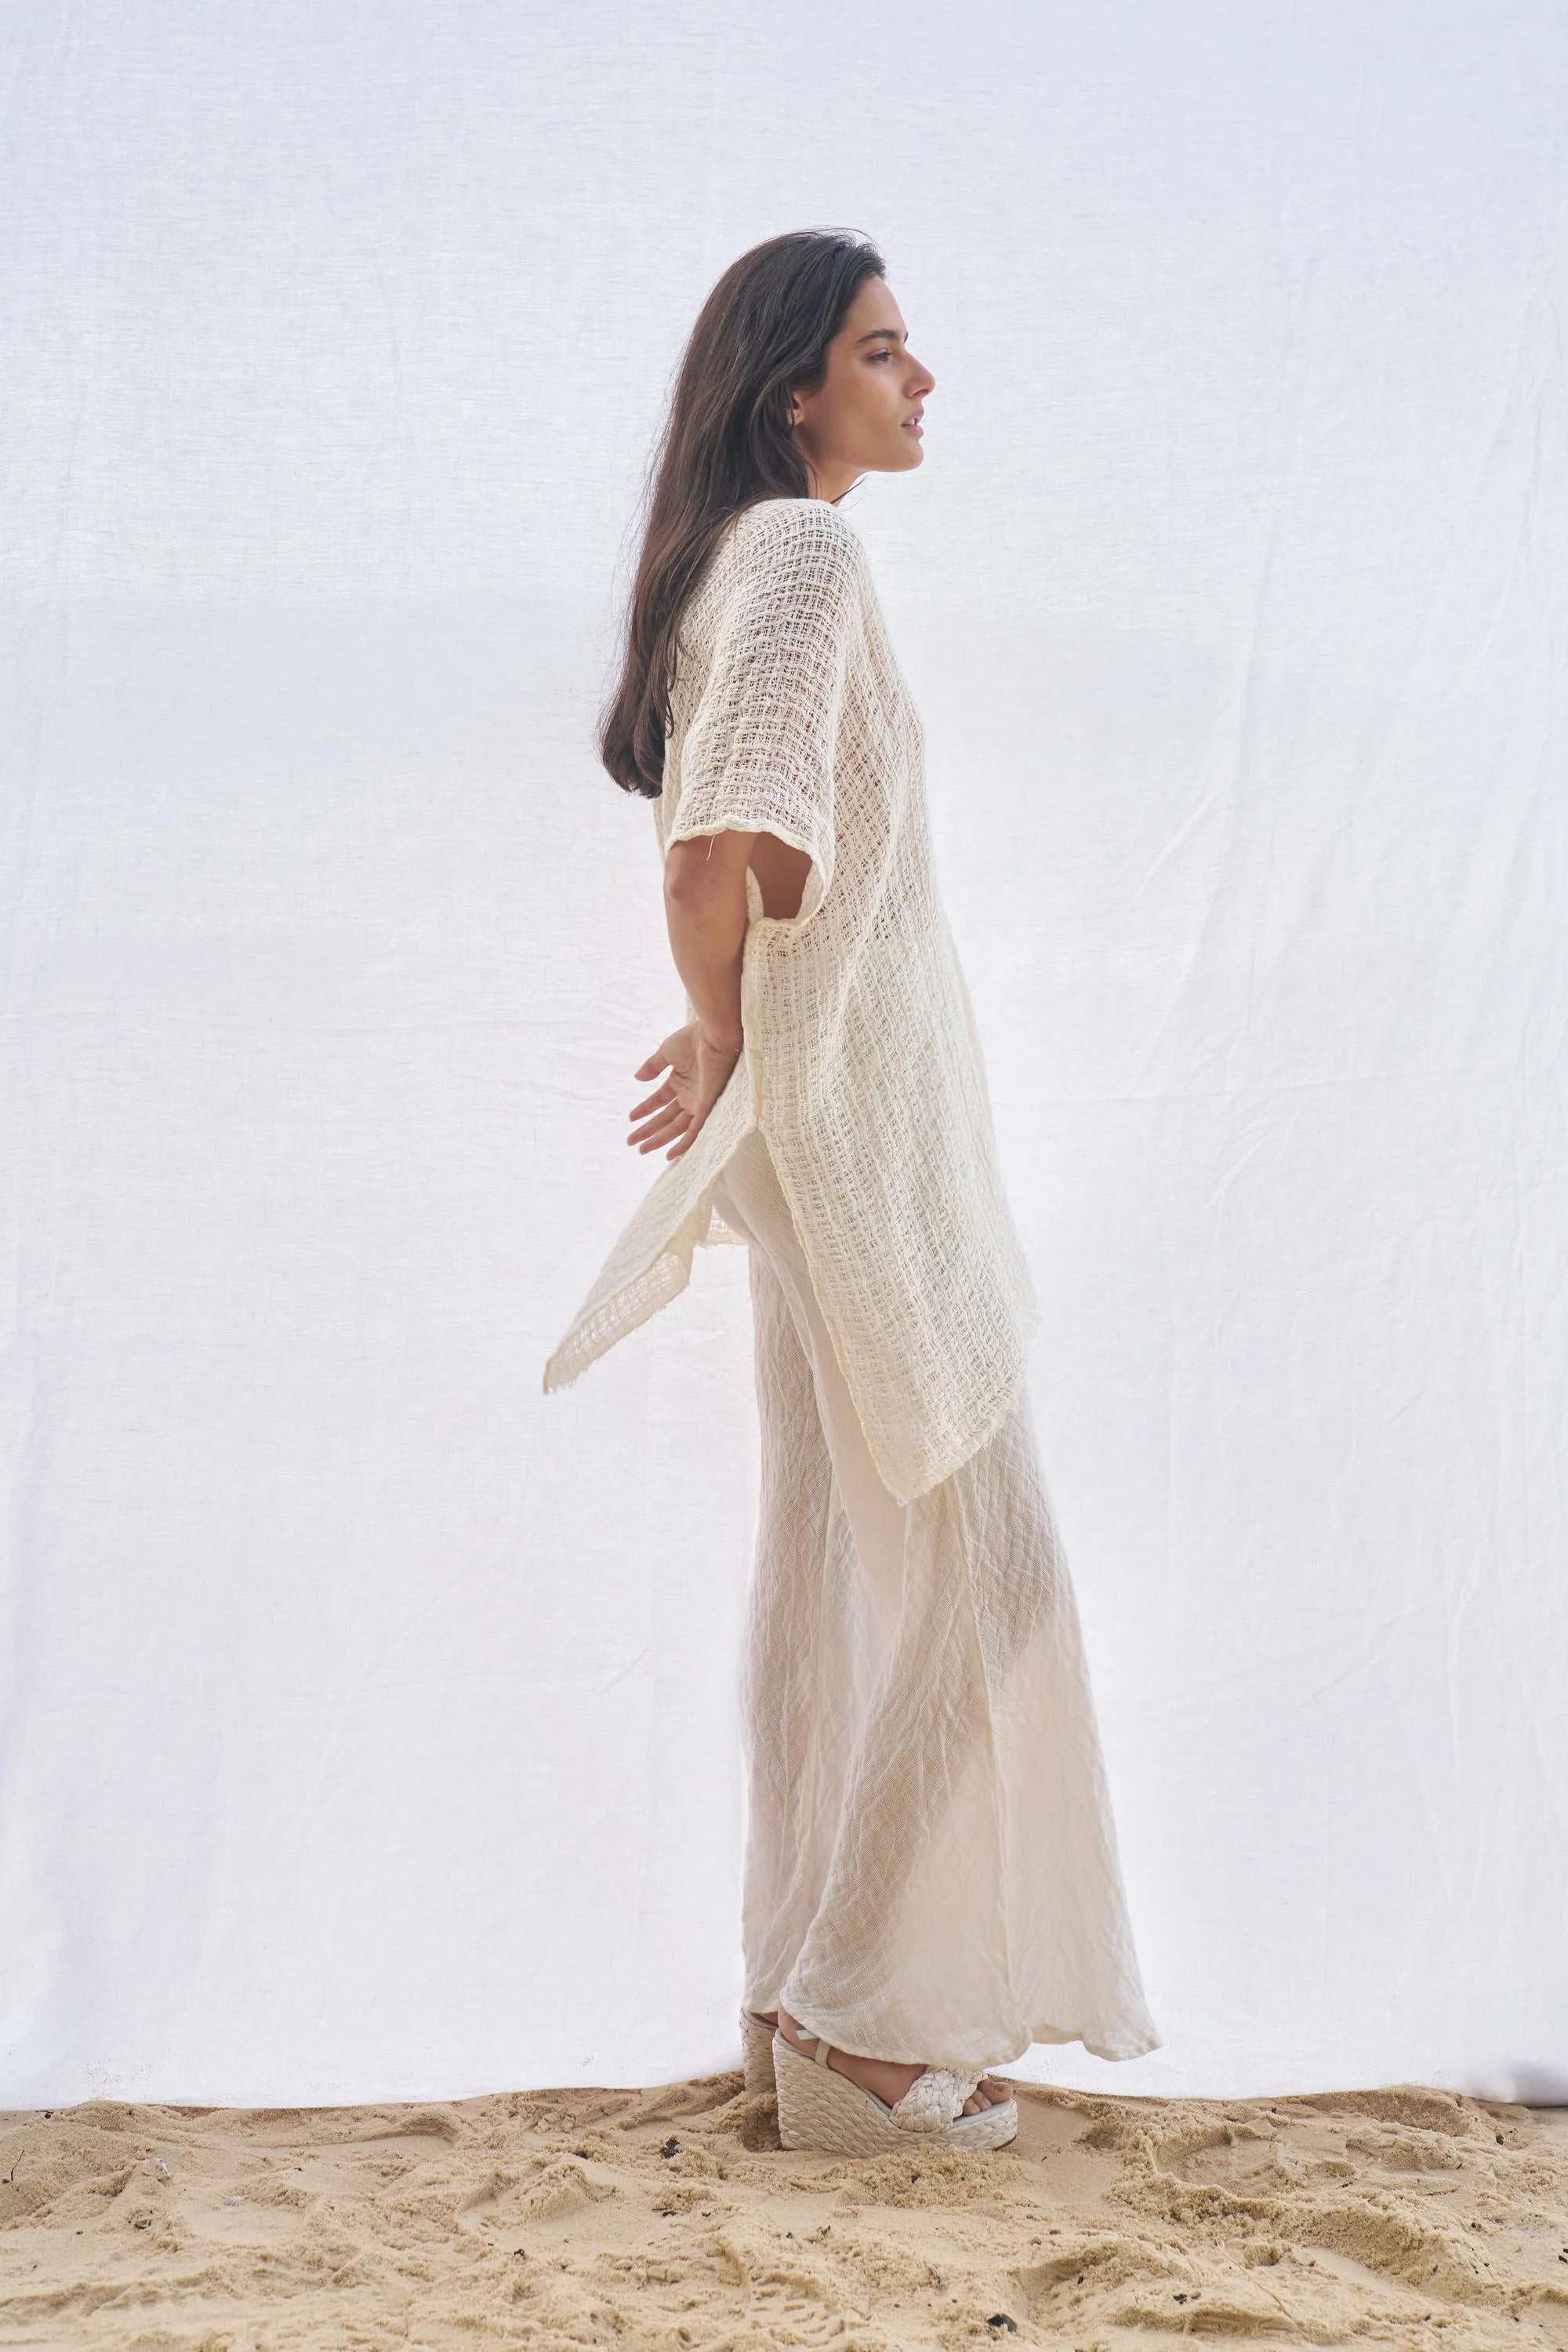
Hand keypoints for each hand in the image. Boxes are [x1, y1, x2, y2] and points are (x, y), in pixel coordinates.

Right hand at [627, 1021, 742, 1160]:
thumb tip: (637, 1079)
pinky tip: (670, 1155)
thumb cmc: (694, 1040)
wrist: (714, 1036)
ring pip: (676, 1128)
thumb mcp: (667, 1052)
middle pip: (666, 1118)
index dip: (645, 1110)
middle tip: (631, 1142)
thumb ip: (652, 1066)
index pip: (659, 1101)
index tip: (630, 1119)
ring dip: (659, 1139)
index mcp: (680, 1081)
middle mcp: (689, 1094)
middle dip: (648, 1130)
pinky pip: (695, 1131)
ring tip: (642, 1149)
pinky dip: (684, 1144)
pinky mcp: (707, 1107)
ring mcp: (698, 1102)